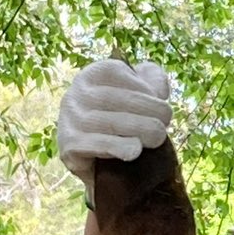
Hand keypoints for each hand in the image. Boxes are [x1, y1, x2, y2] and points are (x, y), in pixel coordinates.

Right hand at [57, 60, 171, 185]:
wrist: (102, 161)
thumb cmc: (124, 120)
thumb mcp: (139, 92)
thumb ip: (152, 79)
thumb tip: (160, 89)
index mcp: (91, 75)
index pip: (116, 73)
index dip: (143, 87)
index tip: (162, 103)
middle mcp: (74, 94)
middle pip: (112, 98)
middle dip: (146, 110)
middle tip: (165, 124)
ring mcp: (68, 120)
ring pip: (106, 121)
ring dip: (138, 129)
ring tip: (157, 138)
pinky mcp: (68, 145)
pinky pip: (94, 144)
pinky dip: (117, 147)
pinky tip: (135, 151)